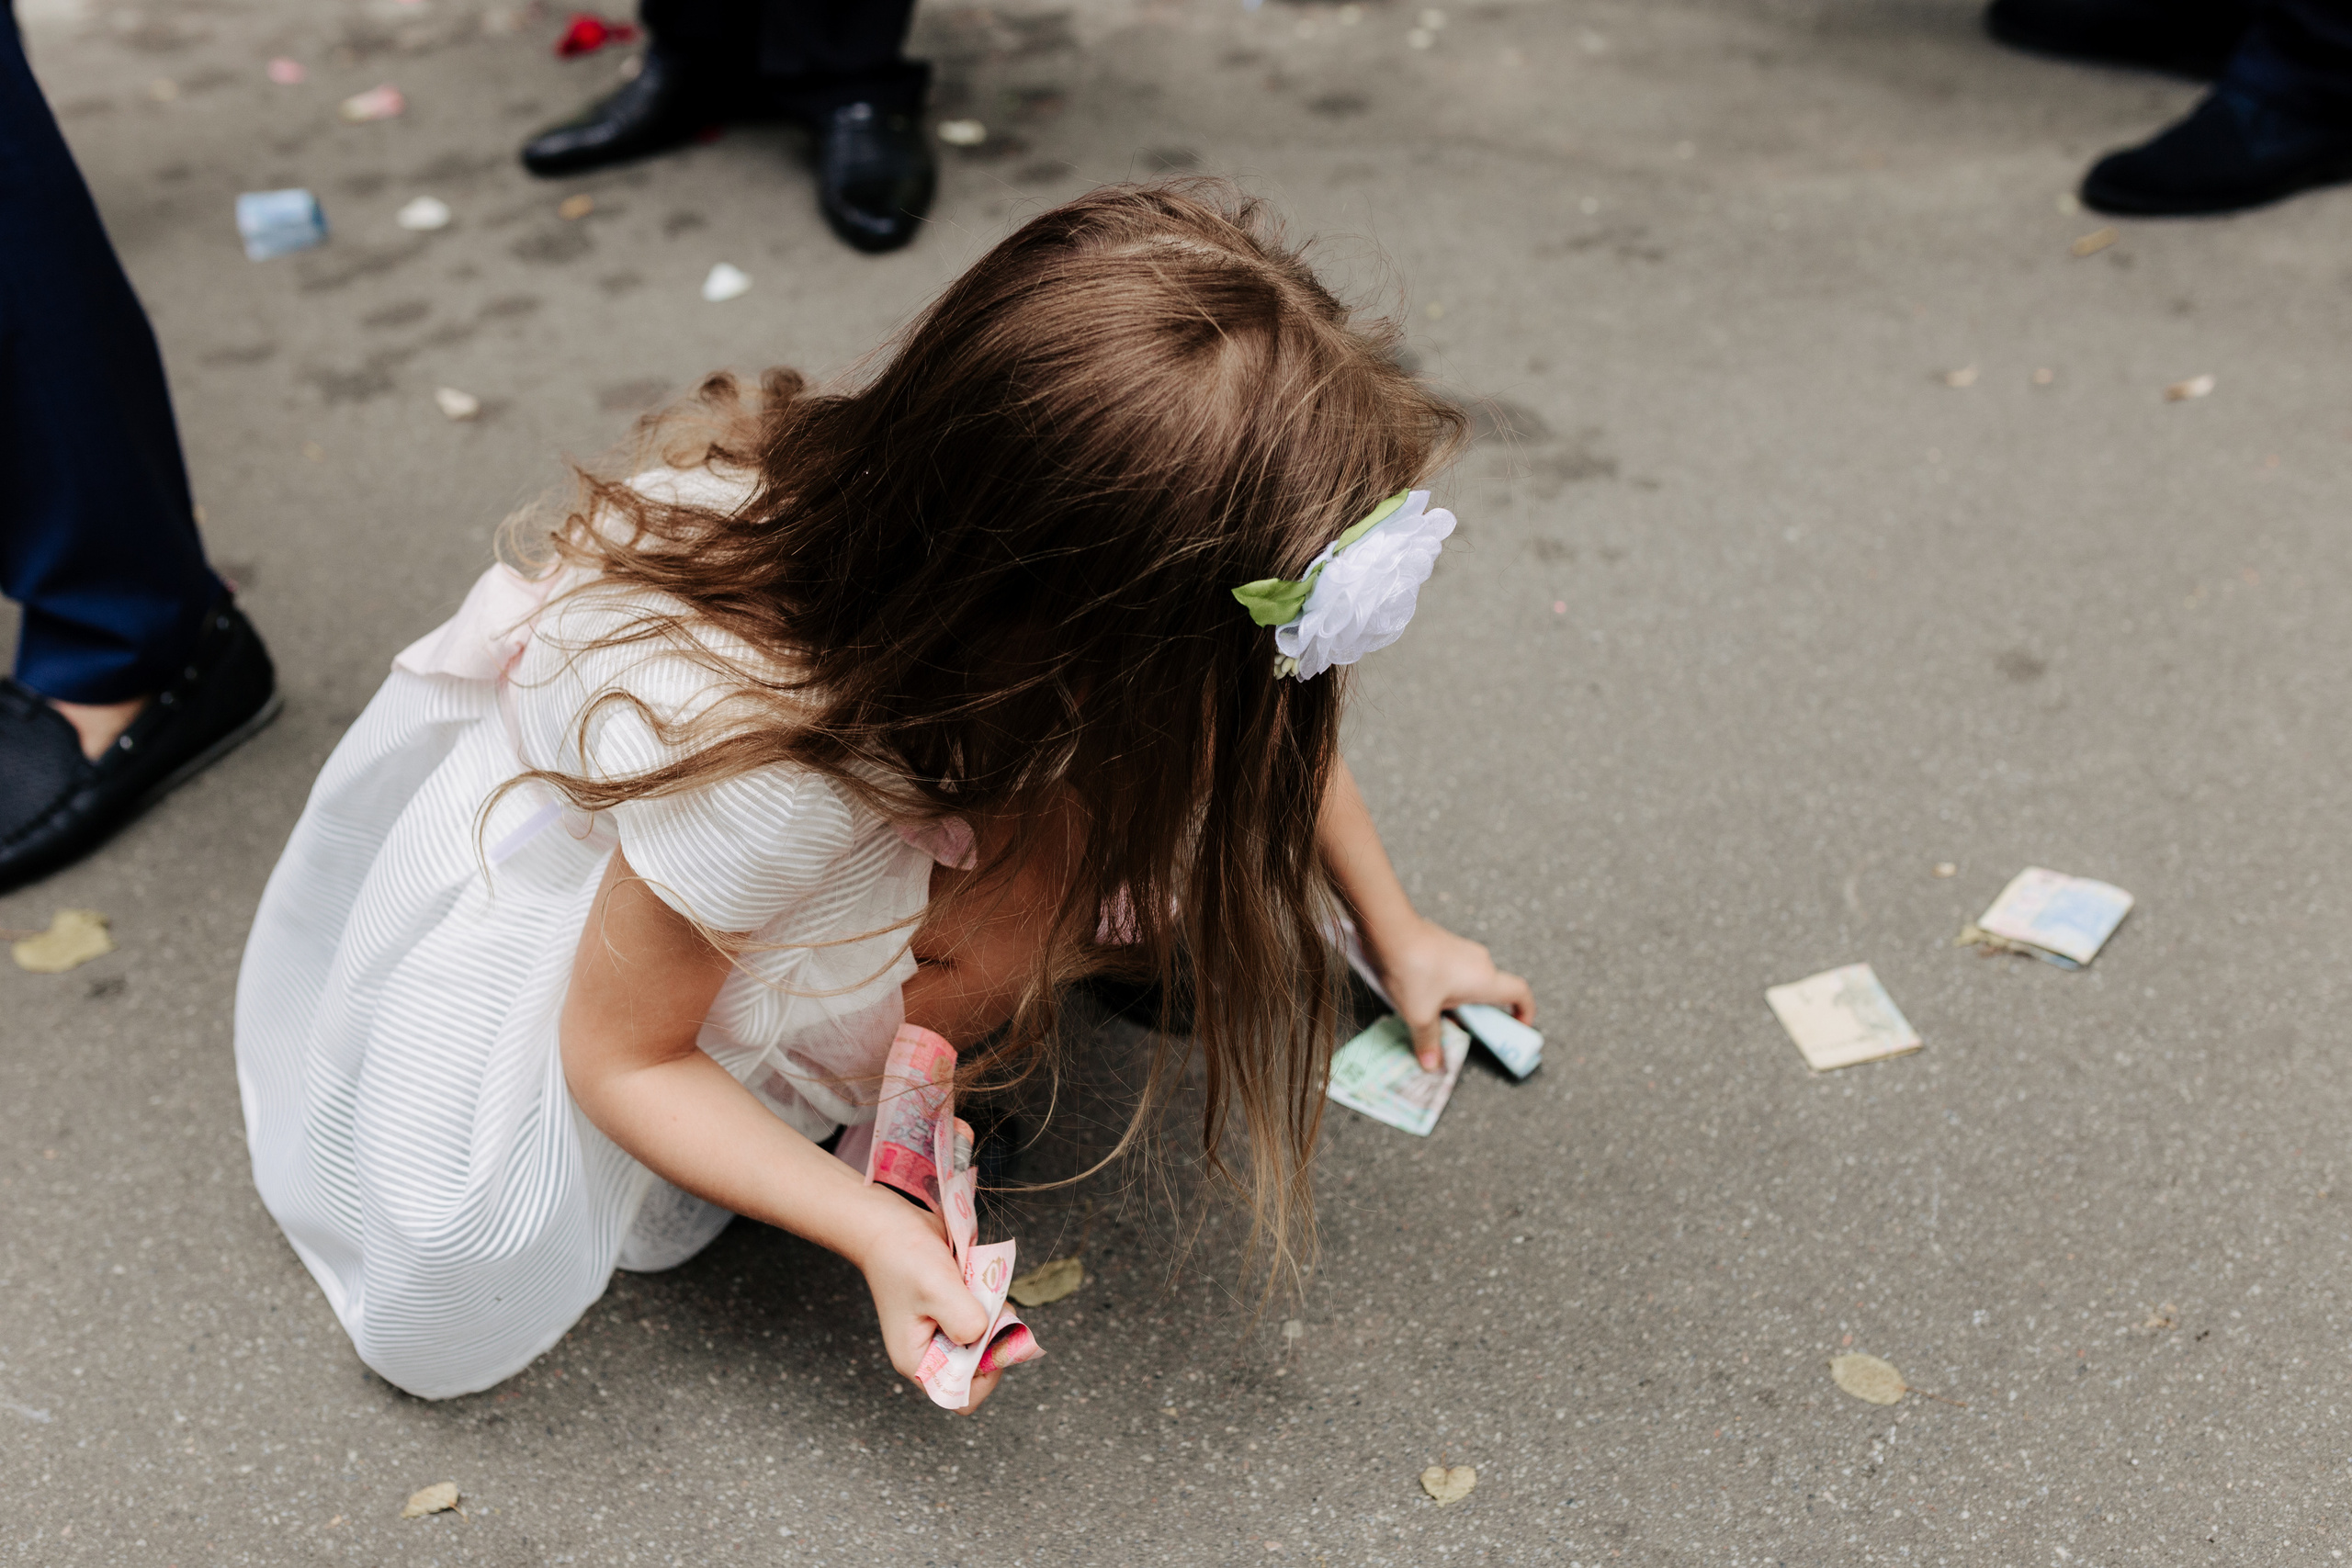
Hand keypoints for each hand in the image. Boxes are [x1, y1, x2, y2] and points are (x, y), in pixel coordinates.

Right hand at [851, 1194, 1000, 1413]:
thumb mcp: (936, 1290)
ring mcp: (945, 1331)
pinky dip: (991, 1301)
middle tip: (990, 1306)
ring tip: (980, 1287)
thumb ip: (964, 1320)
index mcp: (918, 1362)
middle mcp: (933, 1353)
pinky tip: (977, 1279)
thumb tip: (986, 1334)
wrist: (891, 1223)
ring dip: (995, 1315)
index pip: (961, 1397)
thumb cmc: (904, 1257)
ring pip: (988, 1340)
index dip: (985, 1376)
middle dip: (994, 1339)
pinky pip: (985, 1317)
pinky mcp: (956, 1310)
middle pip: (981, 1368)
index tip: (992, 1339)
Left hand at [1369, 915, 1535, 1071]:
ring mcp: (1463, 950)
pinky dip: (1447, 987)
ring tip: (1434, 1015)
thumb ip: (1428, 1041)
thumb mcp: (1420, 1014)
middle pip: (1491, 992)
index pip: (1521, 993)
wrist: (1389, 929)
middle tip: (1460, 1031)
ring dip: (1459, 1001)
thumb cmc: (1413, 971)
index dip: (1525, 1012)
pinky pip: (1455, 971)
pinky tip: (1420, 995)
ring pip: (1470, 982)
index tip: (1517, 1027)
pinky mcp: (1445, 944)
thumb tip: (1432, 1066)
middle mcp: (1481, 963)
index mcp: (1485, 980)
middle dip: (1479, 1014)